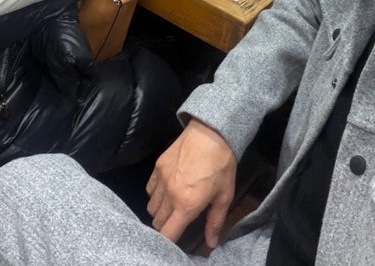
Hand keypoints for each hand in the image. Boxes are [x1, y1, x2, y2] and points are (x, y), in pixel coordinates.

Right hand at [146, 119, 236, 248]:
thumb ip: (215, 221)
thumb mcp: (224, 195)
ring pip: (151, 207)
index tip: (175, 241)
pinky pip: (150, 189)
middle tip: (178, 221)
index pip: (167, 233)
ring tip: (173, 206)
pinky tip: (167, 190)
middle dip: (166, 226)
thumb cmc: (221, 165)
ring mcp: (161, 179)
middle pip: (157, 222)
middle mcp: (169, 194)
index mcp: (186, 205)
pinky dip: (156, 194)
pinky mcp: (157, 166)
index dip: (169, 242)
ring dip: (160, 211)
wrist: (211, 132)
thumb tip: (211, 244)